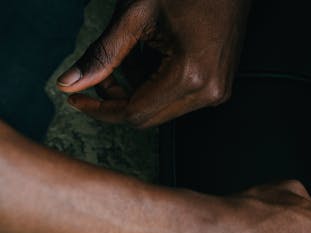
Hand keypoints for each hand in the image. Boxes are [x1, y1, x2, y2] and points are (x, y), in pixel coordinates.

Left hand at [56, 0, 250, 127]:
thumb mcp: (135, 16)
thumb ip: (102, 54)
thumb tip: (71, 82)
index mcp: (191, 74)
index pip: (135, 113)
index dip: (101, 109)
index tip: (78, 99)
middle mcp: (208, 91)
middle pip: (148, 118)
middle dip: (117, 99)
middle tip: (101, 73)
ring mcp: (217, 92)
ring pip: (161, 110)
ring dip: (137, 90)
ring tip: (132, 54)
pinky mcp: (219, 87)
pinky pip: (178, 100)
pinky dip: (155, 85)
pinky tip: (152, 57)